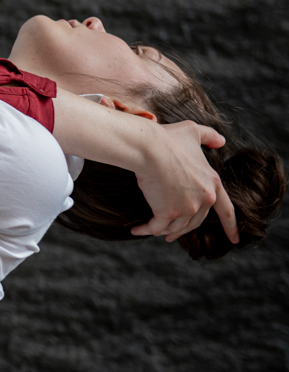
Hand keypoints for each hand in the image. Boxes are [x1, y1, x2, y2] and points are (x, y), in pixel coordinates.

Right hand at [131, 121, 237, 241]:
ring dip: (163, 231)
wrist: (148, 148)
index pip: (226, 209)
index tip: (235, 240)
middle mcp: (204, 198)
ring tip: (152, 230)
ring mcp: (187, 207)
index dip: (231, 226)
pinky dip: (145, 230)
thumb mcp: (193, 132)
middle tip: (171, 234)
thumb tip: (222, 141)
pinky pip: (156, 227)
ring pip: (175, 227)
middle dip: (182, 230)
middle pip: (195, 222)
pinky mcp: (167, 212)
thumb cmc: (168, 138)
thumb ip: (209, 136)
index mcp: (212, 182)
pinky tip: (135, 229)